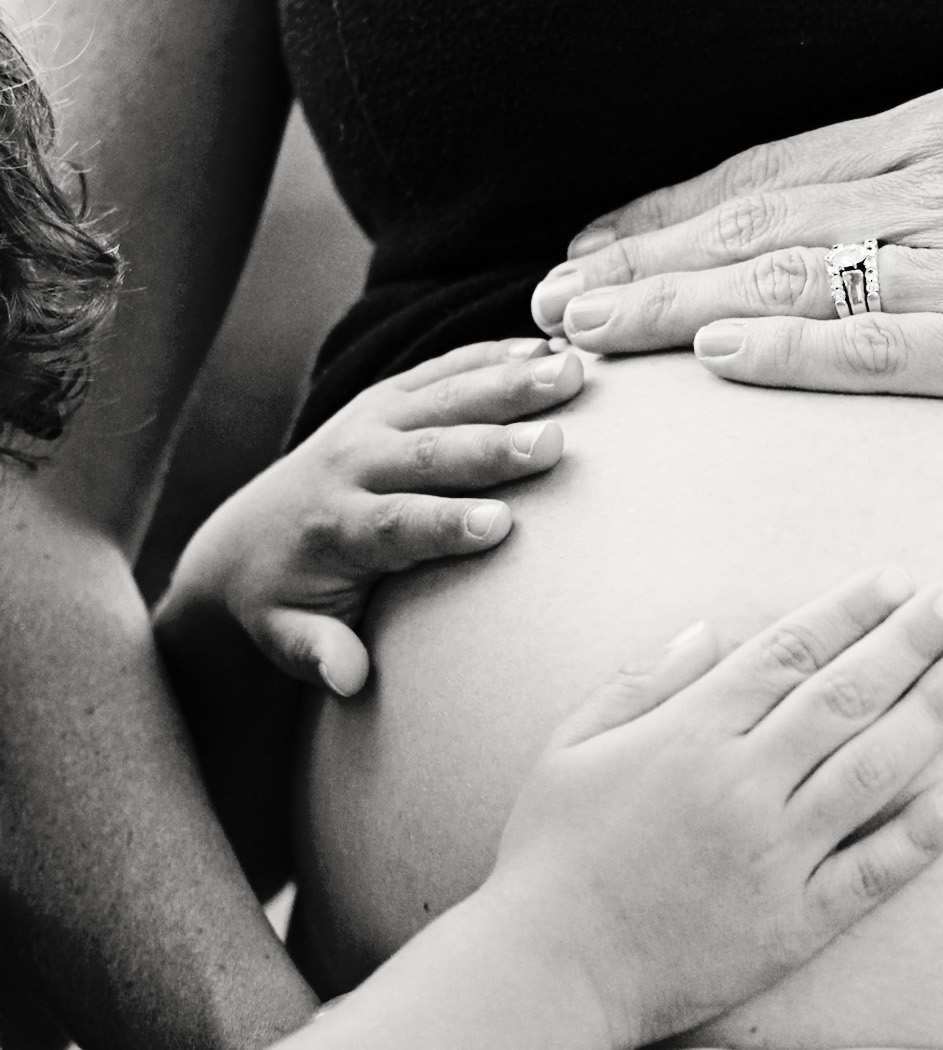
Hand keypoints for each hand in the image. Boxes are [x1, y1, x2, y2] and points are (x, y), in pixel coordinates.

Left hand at [163, 338, 583, 694]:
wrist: (242, 541)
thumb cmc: (283, 602)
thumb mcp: (286, 637)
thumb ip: (317, 652)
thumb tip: (348, 677)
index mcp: (334, 526)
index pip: (394, 524)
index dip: (445, 524)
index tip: (500, 524)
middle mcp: (351, 464)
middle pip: (429, 453)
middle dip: (492, 448)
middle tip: (554, 443)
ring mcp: (370, 423)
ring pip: (444, 399)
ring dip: (509, 385)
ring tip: (570, 373)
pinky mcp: (386, 399)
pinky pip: (443, 372)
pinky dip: (494, 356)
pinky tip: (550, 347)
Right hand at [492, 567, 942, 1049]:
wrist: (548, 973)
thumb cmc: (551, 855)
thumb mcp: (571, 745)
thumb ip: (644, 681)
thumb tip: (713, 630)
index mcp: (689, 734)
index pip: (789, 652)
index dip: (849, 611)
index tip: (897, 582)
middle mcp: (742, 785)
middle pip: (846, 696)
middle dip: (910, 642)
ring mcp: (774, 855)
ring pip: (873, 769)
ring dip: (933, 714)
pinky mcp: (794, 923)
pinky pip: (872, 871)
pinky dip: (923, 834)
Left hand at [528, 56, 942, 425]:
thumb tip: (926, 172)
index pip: (785, 170)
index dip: (679, 209)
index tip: (605, 240)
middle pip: (758, 221)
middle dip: (640, 260)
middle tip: (548, 300)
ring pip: (794, 280)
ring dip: (674, 308)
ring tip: (584, 335)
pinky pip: (884, 348)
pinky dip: (791, 354)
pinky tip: (715, 366)